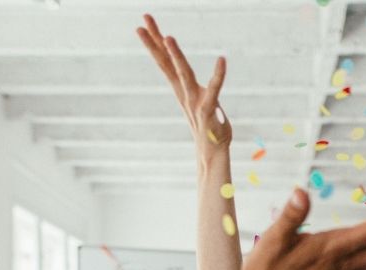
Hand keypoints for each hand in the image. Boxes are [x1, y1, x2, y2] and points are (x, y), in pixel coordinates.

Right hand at [137, 15, 229, 147]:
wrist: (213, 154)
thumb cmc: (210, 129)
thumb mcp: (202, 105)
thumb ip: (200, 92)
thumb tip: (197, 81)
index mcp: (181, 90)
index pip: (165, 63)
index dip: (154, 44)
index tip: (143, 25)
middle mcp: (184, 93)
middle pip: (166, 63)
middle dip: (155, 41)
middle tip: (144, 20)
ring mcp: (194, 102)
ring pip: (183, 75)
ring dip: (176, 56)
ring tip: (168, 37)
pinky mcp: (208, 110)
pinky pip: (214, 89)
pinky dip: (218, 75)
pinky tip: (222, 60)